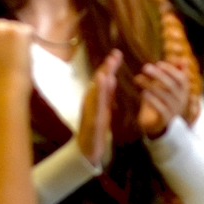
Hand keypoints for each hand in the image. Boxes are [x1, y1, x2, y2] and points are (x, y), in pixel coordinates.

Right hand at [78, 51, 120, 168]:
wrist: (87, 149)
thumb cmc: (95, 127)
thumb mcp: (104, 107)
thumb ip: (107, 93)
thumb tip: (112, 76)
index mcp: (96, 98)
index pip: (103, 79)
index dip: (109, 66)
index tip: (117, 53)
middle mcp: (90, 102)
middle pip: (98, 84)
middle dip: (106, 69)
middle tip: (115, 55)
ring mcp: (90, 112)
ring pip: (95, 95)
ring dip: (101, 82)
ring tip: (107, 69)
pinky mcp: (92, 123)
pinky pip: (95, 111)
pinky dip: (98, 102)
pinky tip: (102, 99)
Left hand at [136, 61, 189, 138]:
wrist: (165, 127)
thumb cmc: (166, 101)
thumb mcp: (171, 87)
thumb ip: (174, 74)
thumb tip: (182, 59)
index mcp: (184, 90)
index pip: (181, 78)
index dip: (170, 70)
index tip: (158, 63)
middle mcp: (181, 100)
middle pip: (172, 85)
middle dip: (158, 75)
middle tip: (145, 67)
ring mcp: (174, 110)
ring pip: (164, 96)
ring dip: (150, 85)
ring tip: (138, 78)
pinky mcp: (166, 119)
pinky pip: (160, 109)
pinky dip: (152, 100)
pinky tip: (143, 93)